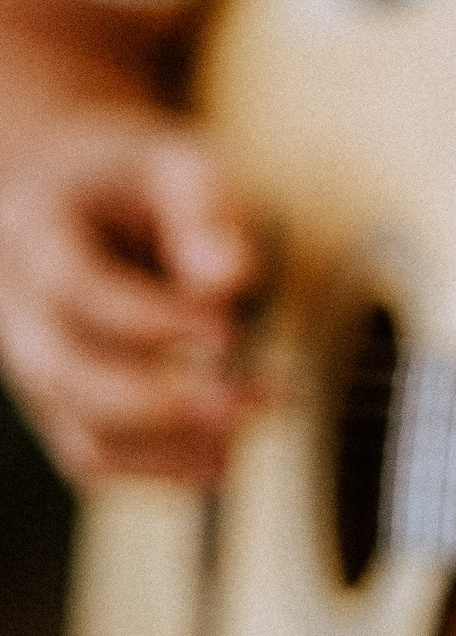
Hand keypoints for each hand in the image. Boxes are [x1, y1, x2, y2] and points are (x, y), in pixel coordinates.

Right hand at [0, 106, 259, 483]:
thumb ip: (207, 209)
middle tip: (252, 399)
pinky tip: (223, 460)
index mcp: (35, 233)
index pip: (77, 290)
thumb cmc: (140, 183)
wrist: (80, 198)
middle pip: (64, 373)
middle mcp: (17, 306)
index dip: (150, 320)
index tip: (227, 332)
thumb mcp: (178, 165)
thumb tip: (227, 278)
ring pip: (78, 432)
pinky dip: (158, 470)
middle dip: (161, 399)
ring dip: (169, 448)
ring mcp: (32, 362)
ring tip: (248, 433)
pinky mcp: (60, 402)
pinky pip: (93, 456)